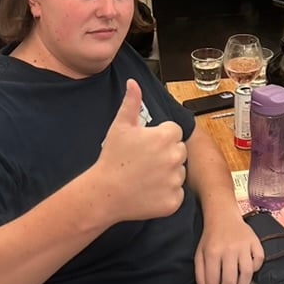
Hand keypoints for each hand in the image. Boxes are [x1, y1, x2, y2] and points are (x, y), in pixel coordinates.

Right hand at [96, 80, 186, 220]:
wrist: (104, 193)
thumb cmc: (112, 158)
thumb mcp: (120, 126)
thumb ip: (131, 102)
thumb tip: (133, 83)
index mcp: (166, 137)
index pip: (174, 132)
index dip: (160, 137)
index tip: (145, 145)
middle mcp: (175, 157)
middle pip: (179, 151)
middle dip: (166, 154)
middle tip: (144, 161)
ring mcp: (175, 180)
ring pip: (179, 172)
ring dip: (167, 174)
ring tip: (145, 176)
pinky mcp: (174, 200)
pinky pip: (176, 193)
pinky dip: (166, 193)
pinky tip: (149, 190)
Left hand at [194, 206, 263, 283]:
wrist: (223, 216)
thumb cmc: (211, 237)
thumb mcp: (199, 254)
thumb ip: (200, 274)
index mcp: (212, 252)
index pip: (213, 281)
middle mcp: (229, 249)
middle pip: (230, 280)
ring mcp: (244, 245)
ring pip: (246, 274)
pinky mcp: (255, 242)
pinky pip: (259, 261)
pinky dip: (254, 270)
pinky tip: (246, 273)